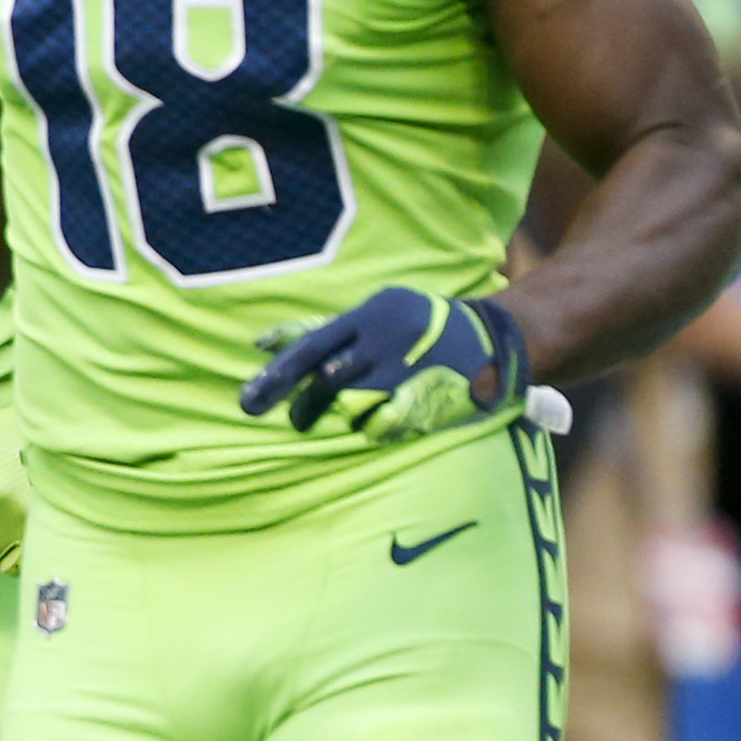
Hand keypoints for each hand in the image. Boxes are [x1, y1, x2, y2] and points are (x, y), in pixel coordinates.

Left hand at [239, 287, 527, 442]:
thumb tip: (263, 342)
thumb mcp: (373, 312)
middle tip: (281, 420)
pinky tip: (368, 428)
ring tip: (316, 422)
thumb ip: (323, 330)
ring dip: (334, 414)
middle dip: (300, 403)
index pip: (311, 345)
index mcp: (368, 316)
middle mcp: (384, 340)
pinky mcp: (431, 395)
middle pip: (328, 377)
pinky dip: (373, 427)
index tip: (248, 397)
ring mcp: (408, 369)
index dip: (277, 373)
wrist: (491, 335)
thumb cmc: (415, 324)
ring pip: (354, 399)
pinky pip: (389, 421)